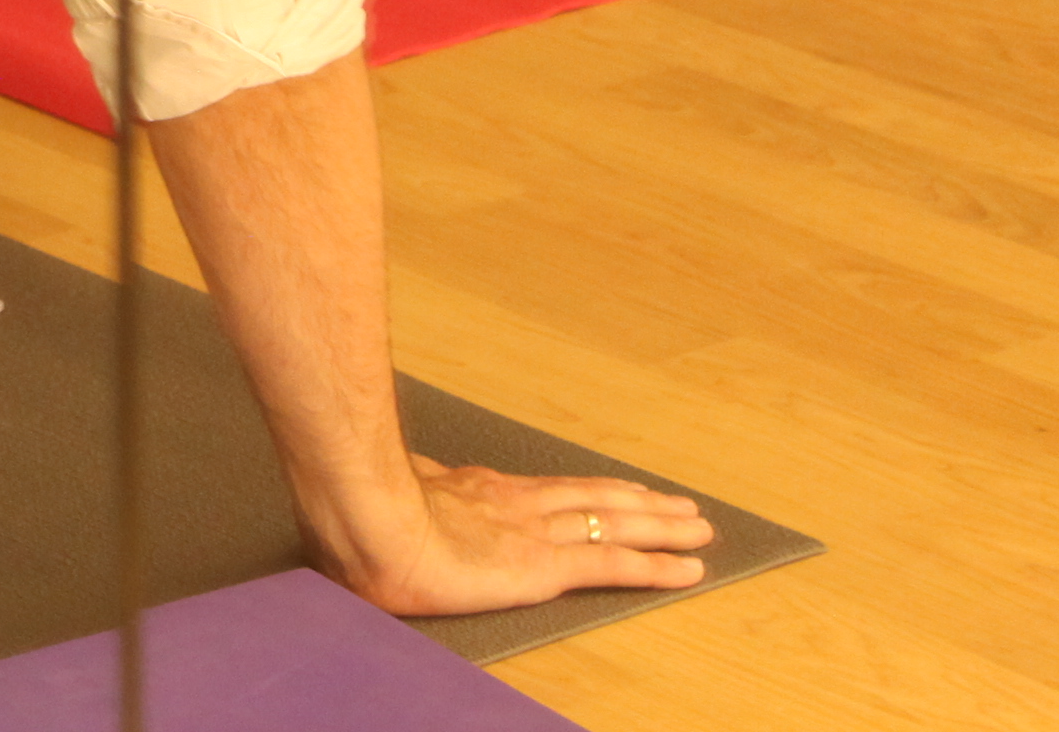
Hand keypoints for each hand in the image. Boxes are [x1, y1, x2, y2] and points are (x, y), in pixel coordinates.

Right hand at [326, 458, 713, 615]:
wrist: (367, 520)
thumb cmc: (360, 515)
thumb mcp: (384, 500)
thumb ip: (397, 500)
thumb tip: (373, 498)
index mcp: (480, 493)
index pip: (551, 493)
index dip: (591, 491)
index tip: (619, 489)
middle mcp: (518, 507)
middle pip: (596, 500)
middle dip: (642, 504)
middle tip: (682, 505)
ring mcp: (534, 533)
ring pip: (617, 524)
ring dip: (663, 526)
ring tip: (698, 526)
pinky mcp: (543, 568)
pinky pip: (614, 566)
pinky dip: (657, 566)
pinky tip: (687, 568)